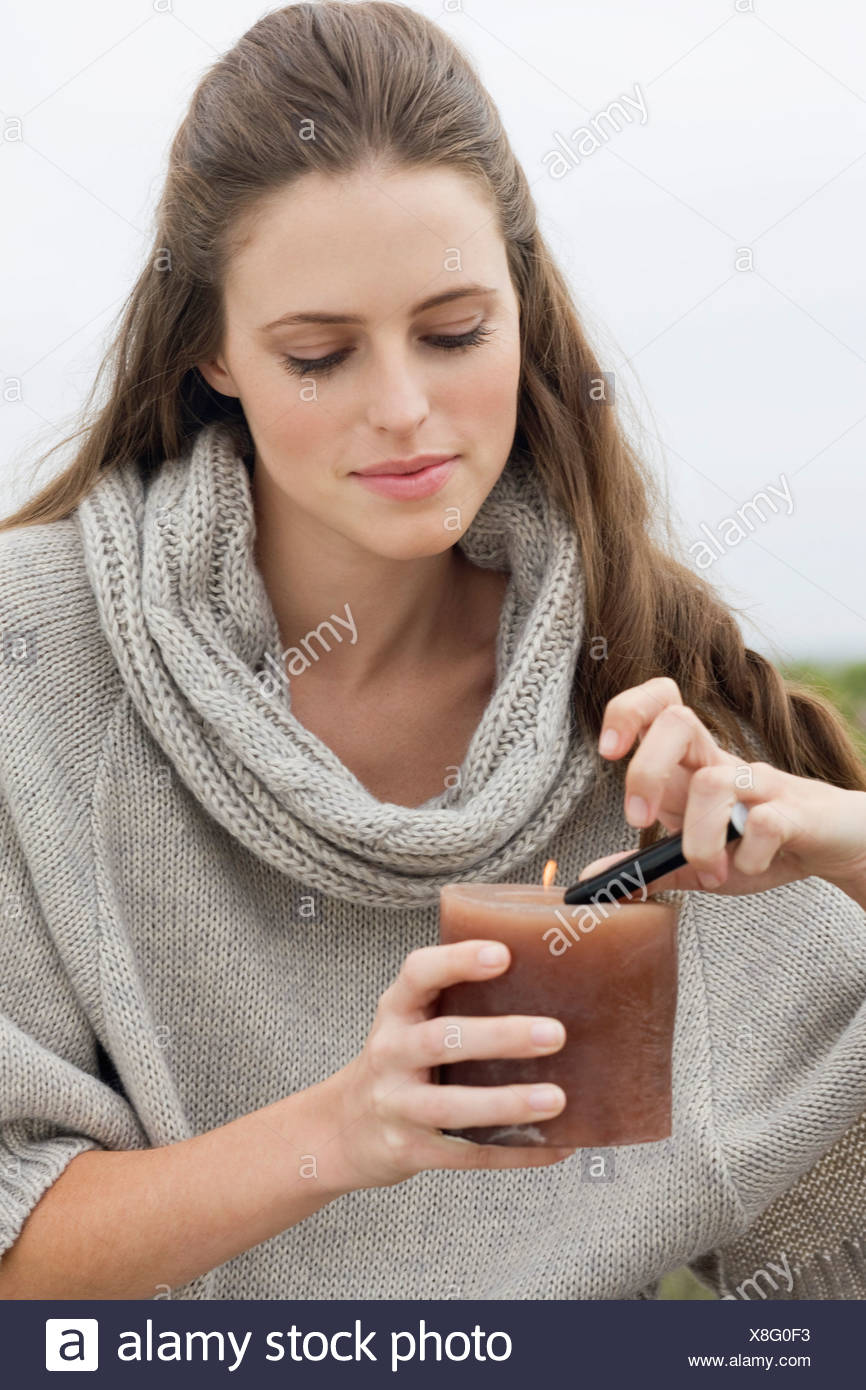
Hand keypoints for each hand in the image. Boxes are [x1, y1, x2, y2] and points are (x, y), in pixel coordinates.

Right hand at [330, 940, 575, 1189]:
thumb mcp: (408, 1021)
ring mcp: (398, 1105)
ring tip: (555, 1098)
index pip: (419, 974)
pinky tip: (557, 1146)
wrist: (341, 1128)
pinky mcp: (411, 1149)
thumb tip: (545, 985)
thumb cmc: (395, 1062)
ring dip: (507, 1103)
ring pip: (452, 1106)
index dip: (457, 961)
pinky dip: (516, 1151)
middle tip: (554, 1034)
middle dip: (500, 1036)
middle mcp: (391, 1054)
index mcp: (396, 1012)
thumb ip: (454, 1002)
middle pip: (442, 1040)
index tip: (502, 954)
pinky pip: (468, 1153)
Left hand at [579, 676, 865, 903]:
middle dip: (645, 771)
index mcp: (695, 766)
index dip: (628, 713)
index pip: (660, 705)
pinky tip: (748, 868)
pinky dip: (747, 857)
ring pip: (713, 783)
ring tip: (709, 871)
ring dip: (698, 839)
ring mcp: (761, 784)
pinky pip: (764, 823)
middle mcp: (724, 764)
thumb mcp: (699, 861)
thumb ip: (649, 866)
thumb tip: (592, 878)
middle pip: (677, 723)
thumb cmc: (766, 844)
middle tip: (639, 819)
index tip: (607, 752)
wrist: (840, 845)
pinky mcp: (797, 812)